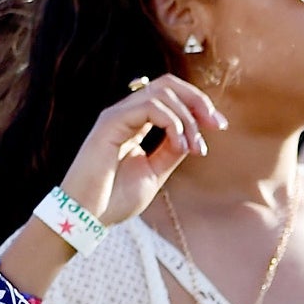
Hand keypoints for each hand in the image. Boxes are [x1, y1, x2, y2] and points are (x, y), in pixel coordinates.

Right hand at [59, 75, 226, 229]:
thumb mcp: (154, 174)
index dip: (197, 105)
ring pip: (163, 92)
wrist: (85, 219)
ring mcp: (117, 115)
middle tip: (217, 125)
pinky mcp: (110, 122)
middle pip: (168, 84)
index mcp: (135, 124)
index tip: (218, 127)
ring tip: (194, 146)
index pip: (170, 97)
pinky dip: (173, 122)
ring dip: (188, 117)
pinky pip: (150, 107)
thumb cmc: (112, 201)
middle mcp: (125, 114)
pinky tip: (180, 144)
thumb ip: (171, 152)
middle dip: (198, 101)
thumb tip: (193, 135)